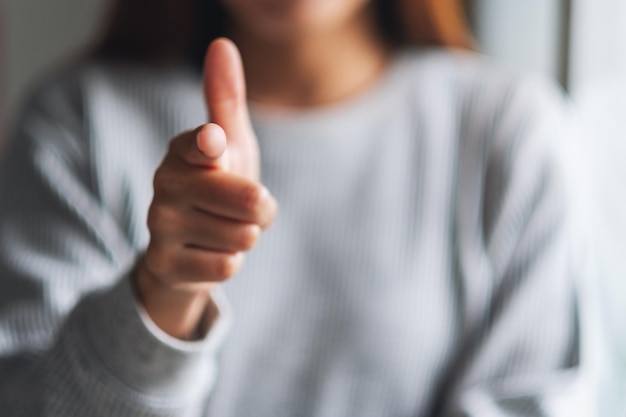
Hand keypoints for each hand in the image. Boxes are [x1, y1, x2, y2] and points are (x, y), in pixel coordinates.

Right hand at [136, 38, 277, 339]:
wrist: (187, 247)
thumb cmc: (217, 187)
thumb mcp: (230, 145)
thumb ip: (226, 101)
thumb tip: (221, 43)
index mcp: (183, 150)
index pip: (199, 145)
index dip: (210, 145)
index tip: (214, 142)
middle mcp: (165, 184)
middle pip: (248, 200)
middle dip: (261, 208)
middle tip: (247, 206)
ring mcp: (160, 226)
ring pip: (242, 236)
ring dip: (246, 237)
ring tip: (224, 229)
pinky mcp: (165, 265)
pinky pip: (226, 266)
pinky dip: (230, 262)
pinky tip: (210, 254)